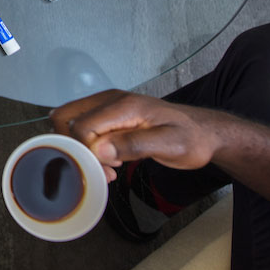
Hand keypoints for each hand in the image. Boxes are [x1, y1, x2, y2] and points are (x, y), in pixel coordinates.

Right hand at [50, 90, 224, 180]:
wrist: (204, 132)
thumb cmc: (191, 140)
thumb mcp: (170, 146)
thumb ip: (134, 145)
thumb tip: (99, 150)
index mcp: (124, 106)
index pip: (82, 126)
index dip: (87, 151)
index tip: (108, 169)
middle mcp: (110, 100)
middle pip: (66, 117)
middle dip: (74, 146)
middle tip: (100, 167)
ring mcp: (108, 105)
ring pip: (70, 120)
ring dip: (80, 146)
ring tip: (107, 166)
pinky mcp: (110, 113)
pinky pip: (83, 125)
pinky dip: (87, 144)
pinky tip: (109, 160)